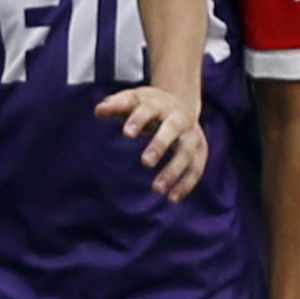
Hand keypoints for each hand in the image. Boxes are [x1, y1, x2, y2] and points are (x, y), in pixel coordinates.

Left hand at [95, 85, 206, 200]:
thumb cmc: (149, 105)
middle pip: (172, 129)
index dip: (138, 120)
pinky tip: (172, 198)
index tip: (126, 134)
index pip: (148, 110)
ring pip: (187, 151)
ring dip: (174, 170)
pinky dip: (187, 183)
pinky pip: (197, 167)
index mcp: (159, 104)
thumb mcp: (133, 100)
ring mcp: (192, 134)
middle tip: (145, 162)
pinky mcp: (200, 149)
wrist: (181, 102)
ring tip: (157, 190)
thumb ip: (115, 105)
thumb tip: (98, 111)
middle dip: (160, 144)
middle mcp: (179, 118)